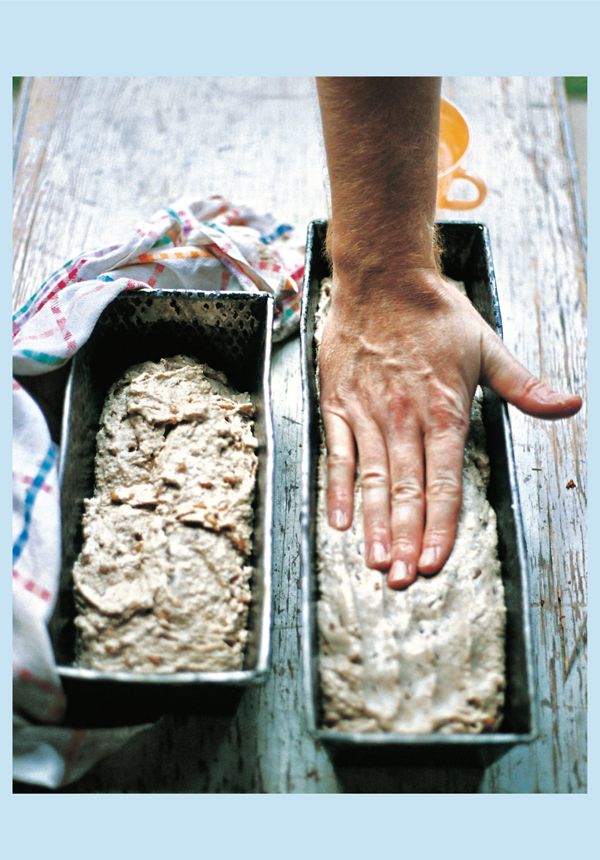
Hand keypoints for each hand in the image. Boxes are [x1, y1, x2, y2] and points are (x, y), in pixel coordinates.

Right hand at [318, 266, 581, 588]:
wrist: (382, 279)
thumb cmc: (433, 313)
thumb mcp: (488, 345)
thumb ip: (524, 386)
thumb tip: (570, 405)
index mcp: (444, 411)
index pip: (444, 482)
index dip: (439, 525)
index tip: (435, 560)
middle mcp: (404, 418)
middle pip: (407, 491)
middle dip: (405, 539)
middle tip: (402, 580)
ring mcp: (368, 413)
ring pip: (374, 481)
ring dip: (374, 525)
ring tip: (376, 562)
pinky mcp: (340, 405)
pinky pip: (339, 455)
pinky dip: (338, 490)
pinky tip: (340, 521)